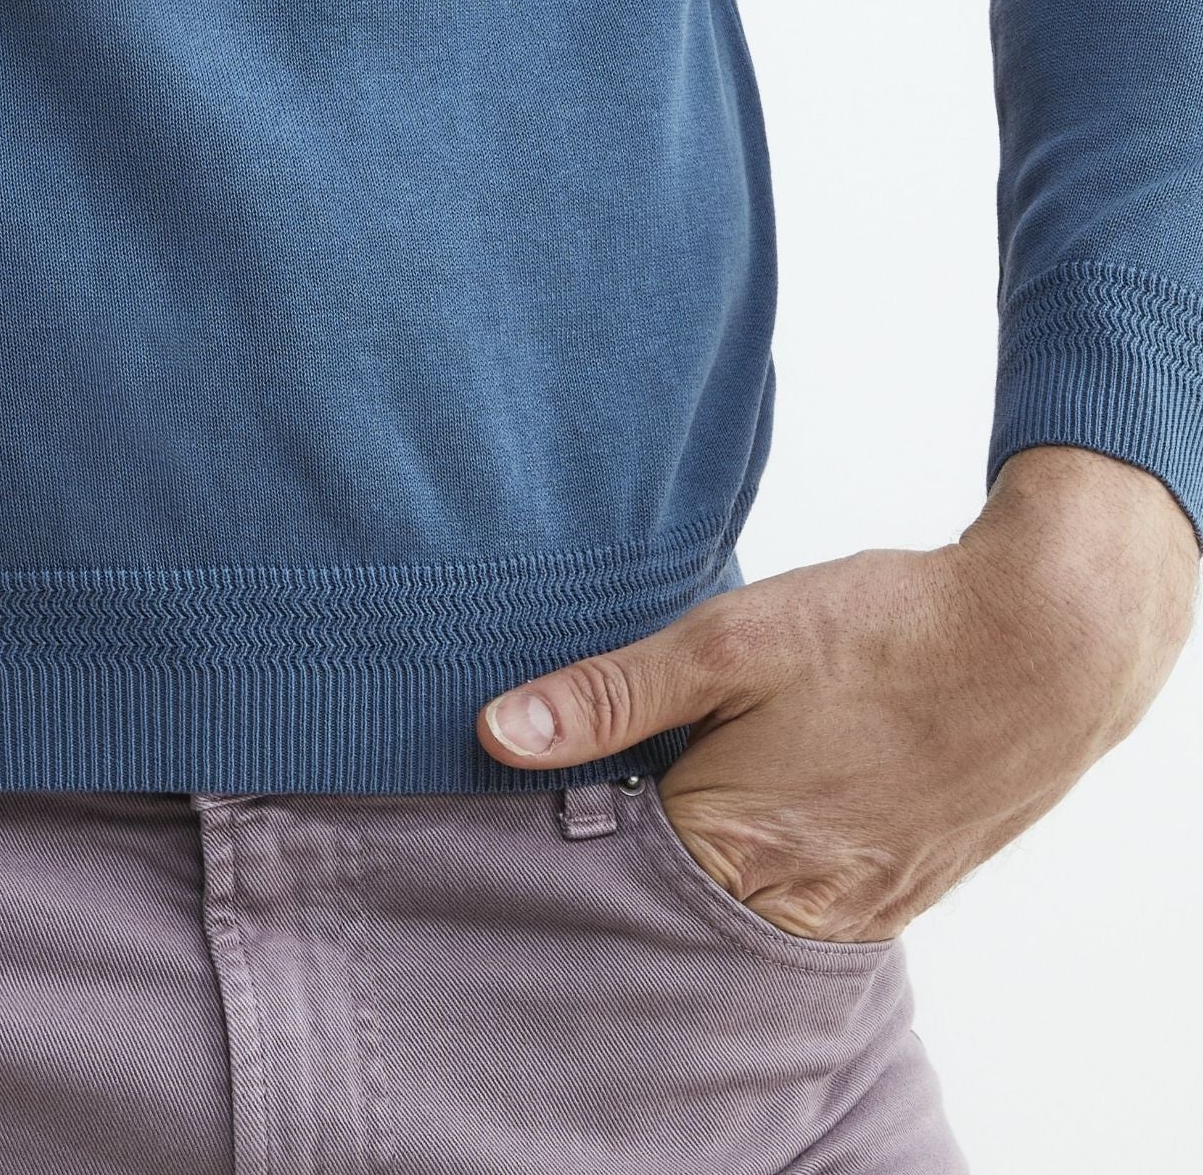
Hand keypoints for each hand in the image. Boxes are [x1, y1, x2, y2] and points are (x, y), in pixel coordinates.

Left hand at [477, 443, 1197, 940]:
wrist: (1043, 644)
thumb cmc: (887, 631)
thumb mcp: (731, 639)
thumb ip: (612, 695)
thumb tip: (498, 734)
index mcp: (735, 849)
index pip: (610, 868)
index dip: (572, 815)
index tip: (540, 776)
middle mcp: (795, 906)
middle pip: (673, 897)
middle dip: (638, 837)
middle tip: (631, 756)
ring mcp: (854, 911)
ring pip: (739, 896)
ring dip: (707, 843)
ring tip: (707, 761)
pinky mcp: (898, 895)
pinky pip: (805, 895)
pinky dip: (773, 850)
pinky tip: (774, 784)